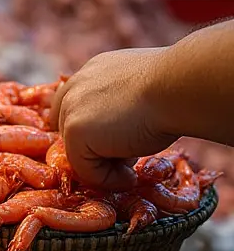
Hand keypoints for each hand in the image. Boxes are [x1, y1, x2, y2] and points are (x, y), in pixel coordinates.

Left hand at [49, 47, 172, 189]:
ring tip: (132, 165)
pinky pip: (84, 168)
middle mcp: (77, 86)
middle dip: (95, 148)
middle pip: (69, 129)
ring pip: (77, 150)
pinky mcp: (75, 132)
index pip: (73, 105)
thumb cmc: (175, 87)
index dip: (88, 129)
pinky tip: (130, 177)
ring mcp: (71, 109)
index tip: (111, 147)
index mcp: (94, 72)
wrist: (181, 85)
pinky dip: (106, 179)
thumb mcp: (144, 92)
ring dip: (103, 164)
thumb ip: (121, 106)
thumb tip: (120, 135)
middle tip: (125, 159)